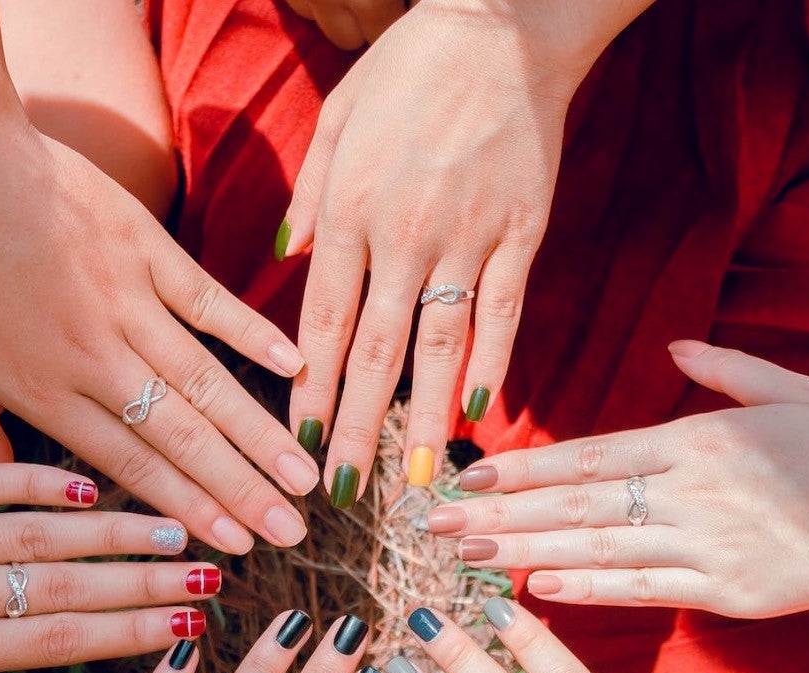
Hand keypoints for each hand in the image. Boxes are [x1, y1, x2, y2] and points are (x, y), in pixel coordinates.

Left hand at [0, 43, 317, 553]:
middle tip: (293, 535)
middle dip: (242, 492)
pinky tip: (297, 369)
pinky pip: (209, 301)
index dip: (187, 510)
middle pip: (182, 436)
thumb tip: (1, 485)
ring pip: (207, 381)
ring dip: (260, 434)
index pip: (130, 464)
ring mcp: (125, 297)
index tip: (233, 550)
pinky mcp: (144, 246)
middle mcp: (93, 354)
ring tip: (306, 477)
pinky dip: (254, 334)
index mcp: (41, 388)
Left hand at [0, 463, 215, 672]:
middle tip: (216, 574)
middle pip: (65, 582)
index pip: (55, 641)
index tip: (190, 630)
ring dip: (114, 529)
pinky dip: (33, 481)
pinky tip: (84, 483)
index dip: (131, 635)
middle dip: (149, 580)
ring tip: (179, 526)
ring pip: (34, 530)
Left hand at [281, 0, 585, 501]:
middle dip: (358, 426)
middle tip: (345, 490)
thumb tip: (285, 261)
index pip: (325, 320)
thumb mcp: (338, 118)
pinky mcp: (523, 231)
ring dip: (425, 419)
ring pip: (440, 344)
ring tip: (416, 481)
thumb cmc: (410, 69)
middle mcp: (405, 233)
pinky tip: (481, 415)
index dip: (313, 387)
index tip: (299, 440)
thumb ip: (311, 195)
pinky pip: (503, 311)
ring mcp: (468, 236)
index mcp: (352, 209)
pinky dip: (492, 364)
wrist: (502, 25)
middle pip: (377, 349)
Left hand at [425, 342, 808, 615]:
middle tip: (427, 528)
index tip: (462, 478)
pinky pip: (647, 590)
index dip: (519, 470)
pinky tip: (538, 589)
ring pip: (599, 550)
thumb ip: (728, 373)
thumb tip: (674, 350)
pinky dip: (591, 590)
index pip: (589, 455)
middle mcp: (695, 490)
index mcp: (703, 438)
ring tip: (462, 561)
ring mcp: (711, 545)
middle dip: (496, 516)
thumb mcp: (799, 390)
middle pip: (576, 504)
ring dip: (524, 555)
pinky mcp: (732, 591)